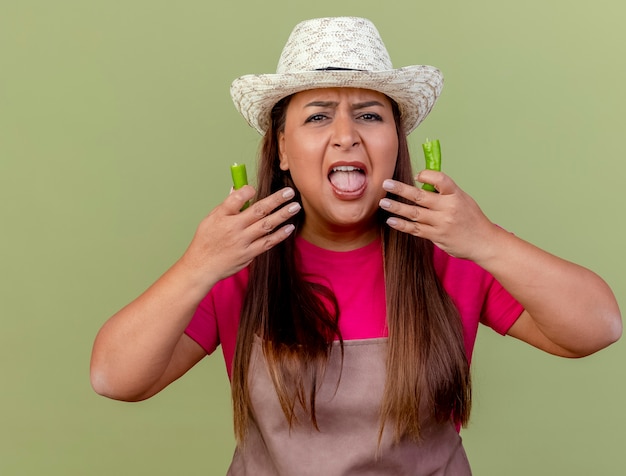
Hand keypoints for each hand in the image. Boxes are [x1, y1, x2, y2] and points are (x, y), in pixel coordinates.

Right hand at [180, 185, 300, 284]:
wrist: (202, 267)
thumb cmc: (206, 241)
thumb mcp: (210, 219)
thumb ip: (227, 205)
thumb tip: (238, 190)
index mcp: (222, 217)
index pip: (236, 199)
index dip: (247, 191)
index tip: (255, 188)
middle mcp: (233, 228)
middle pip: (258, 210)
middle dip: (276, 200)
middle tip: (290, 192)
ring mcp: (242, 242)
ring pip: (266, 226)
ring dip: (282, 215)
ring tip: (295, 207)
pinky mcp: (249, 254)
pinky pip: (267, 243)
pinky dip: (279, 235)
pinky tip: (289, 227)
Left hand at [379, 171, 495, 260]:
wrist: (484, 242)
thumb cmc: (471, 218)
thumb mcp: (463, 199)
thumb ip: (444, 192)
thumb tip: (422, 182)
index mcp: (456, 195)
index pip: (440, 180)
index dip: (427, 175)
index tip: (417, 175)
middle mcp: (448, 208)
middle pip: (420, 196)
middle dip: (401, 189)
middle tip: (385, 183)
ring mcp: (441, 223)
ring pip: (414, 213)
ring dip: (396, 207)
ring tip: (383, 202)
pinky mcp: (436, 236)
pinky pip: (415, 229)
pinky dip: (402, 225)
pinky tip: (391, 220)